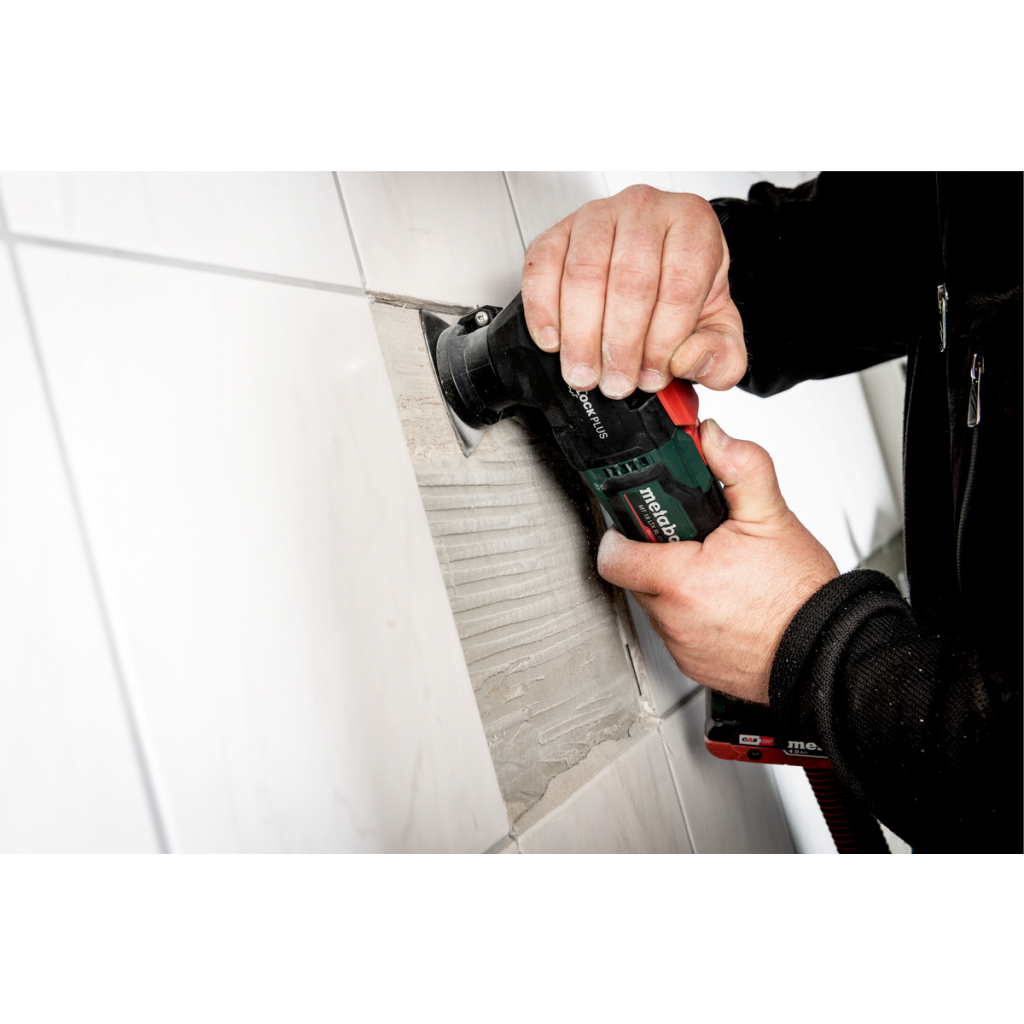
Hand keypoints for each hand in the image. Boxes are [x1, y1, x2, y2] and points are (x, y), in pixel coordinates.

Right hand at [521, 185, 745, 398]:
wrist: (651, 266)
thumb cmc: (683, 291)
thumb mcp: (718, 327)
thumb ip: (721, 355)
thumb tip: (690, 360)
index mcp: (693, 225)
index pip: (680, 284)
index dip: (663, 340)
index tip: (652, 376)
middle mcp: (645, 211)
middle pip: (630, 280)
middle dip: (620, 344)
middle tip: (615, 382)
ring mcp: (597, 216)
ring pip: (583, 274)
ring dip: (580, 334)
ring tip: (585, 372)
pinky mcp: (558, 232)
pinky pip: (542, 267)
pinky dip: (542, 309)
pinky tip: (553, 340)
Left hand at [596, 420, 838, 702]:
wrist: (825, 648)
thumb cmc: (800, 594)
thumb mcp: (772, 517)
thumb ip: (740, 467)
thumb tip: (713, 437)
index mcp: (682, 581)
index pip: (614, 557)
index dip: (620, 536)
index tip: (633, 525)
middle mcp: (675, 619)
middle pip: (634, 579)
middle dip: (652, 556)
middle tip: (686, 543)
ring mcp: (682, 645)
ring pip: (654, 606)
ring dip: (670, 587)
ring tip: (709, 572)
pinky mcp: (693, 664)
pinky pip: (675, 632)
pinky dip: (688, 616)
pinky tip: (718, 602)